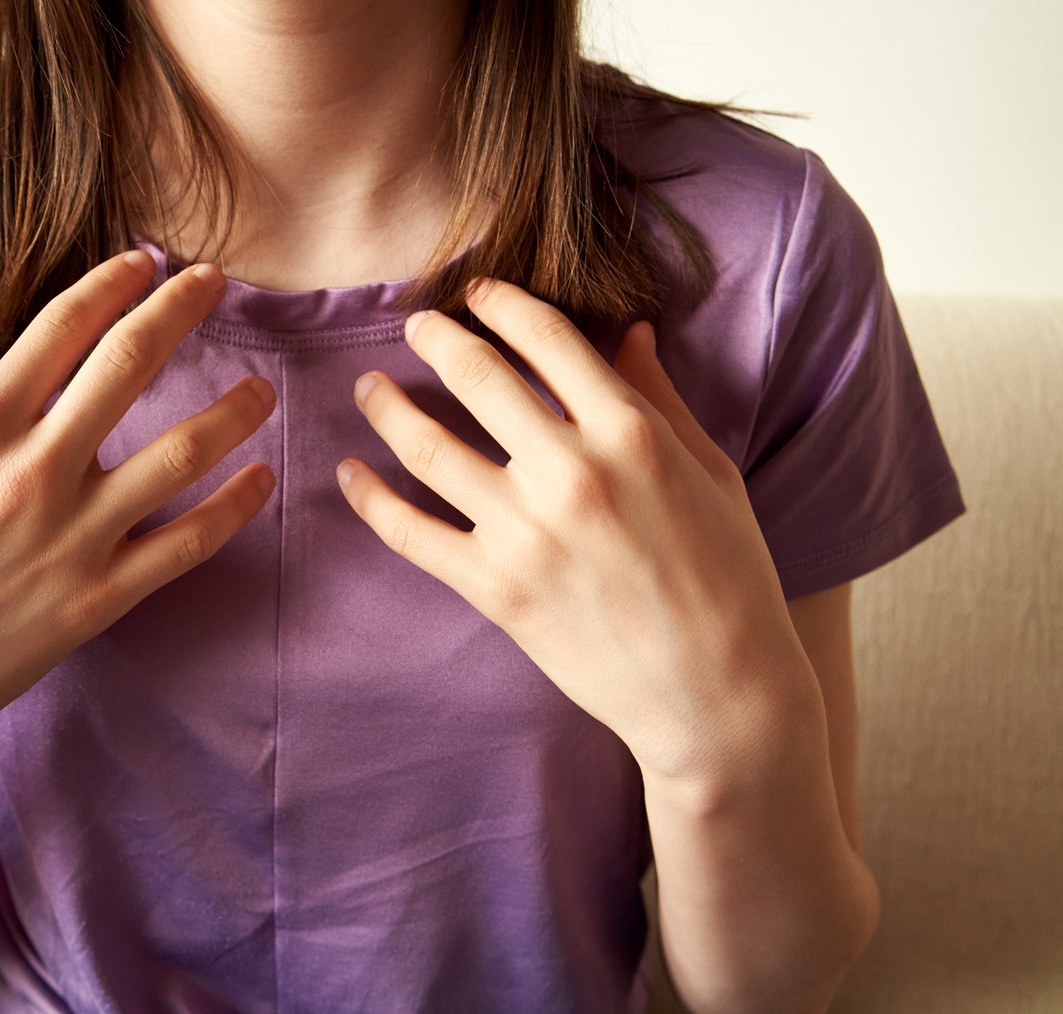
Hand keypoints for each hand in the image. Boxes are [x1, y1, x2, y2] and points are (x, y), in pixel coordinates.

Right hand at [0, 250, 275, 779]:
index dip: (112, 283)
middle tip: (215, 281)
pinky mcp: (99, 598)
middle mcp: (34, 471)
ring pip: (181, 453)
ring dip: (231, 410)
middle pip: (129, 365)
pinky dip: (233, 506)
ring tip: (262, 389)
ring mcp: (74, 537)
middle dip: (180, 310)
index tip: (146, 261)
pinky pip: (187, 543)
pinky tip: (261, 478)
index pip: (61, 327)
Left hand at [338, 278, 812, 779]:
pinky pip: (411, 532)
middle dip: (434, 338)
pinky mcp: (496, 588)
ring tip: (368, 388)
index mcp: (630, 431)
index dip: (502, 303)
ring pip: (427, 446)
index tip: (478, 294)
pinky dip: (370, 498)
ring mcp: (527, 532)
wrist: (718, 693)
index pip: (547, 337)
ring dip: (386, 407)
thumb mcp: (710, 472)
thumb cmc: (729, 577)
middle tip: (414, 326)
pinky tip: (350, 473)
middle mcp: (571, 471)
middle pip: (476, 375)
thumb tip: (629, 331)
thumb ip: (660, 397)